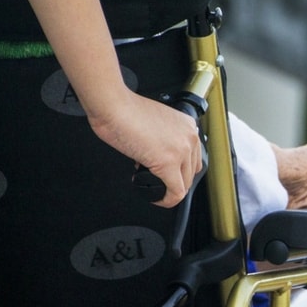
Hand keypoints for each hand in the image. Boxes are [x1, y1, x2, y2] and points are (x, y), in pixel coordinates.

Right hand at [88, 90, 202, 207]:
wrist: (113, 106)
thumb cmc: (125, 110)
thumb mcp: (155, 122)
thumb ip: (163, 138)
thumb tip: (158, 155)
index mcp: (187, 125)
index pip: (193, 156)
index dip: (179, 168)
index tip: (167, 173)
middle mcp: (190, 136)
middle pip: (191, 171)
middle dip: (174, 180)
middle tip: (158, 181)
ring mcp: (181, 150)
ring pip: (184, 184)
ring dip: (169, 190)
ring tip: (153, 186)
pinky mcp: (169, 163)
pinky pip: (175, 192)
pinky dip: (166, 199)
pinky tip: (155, 197)